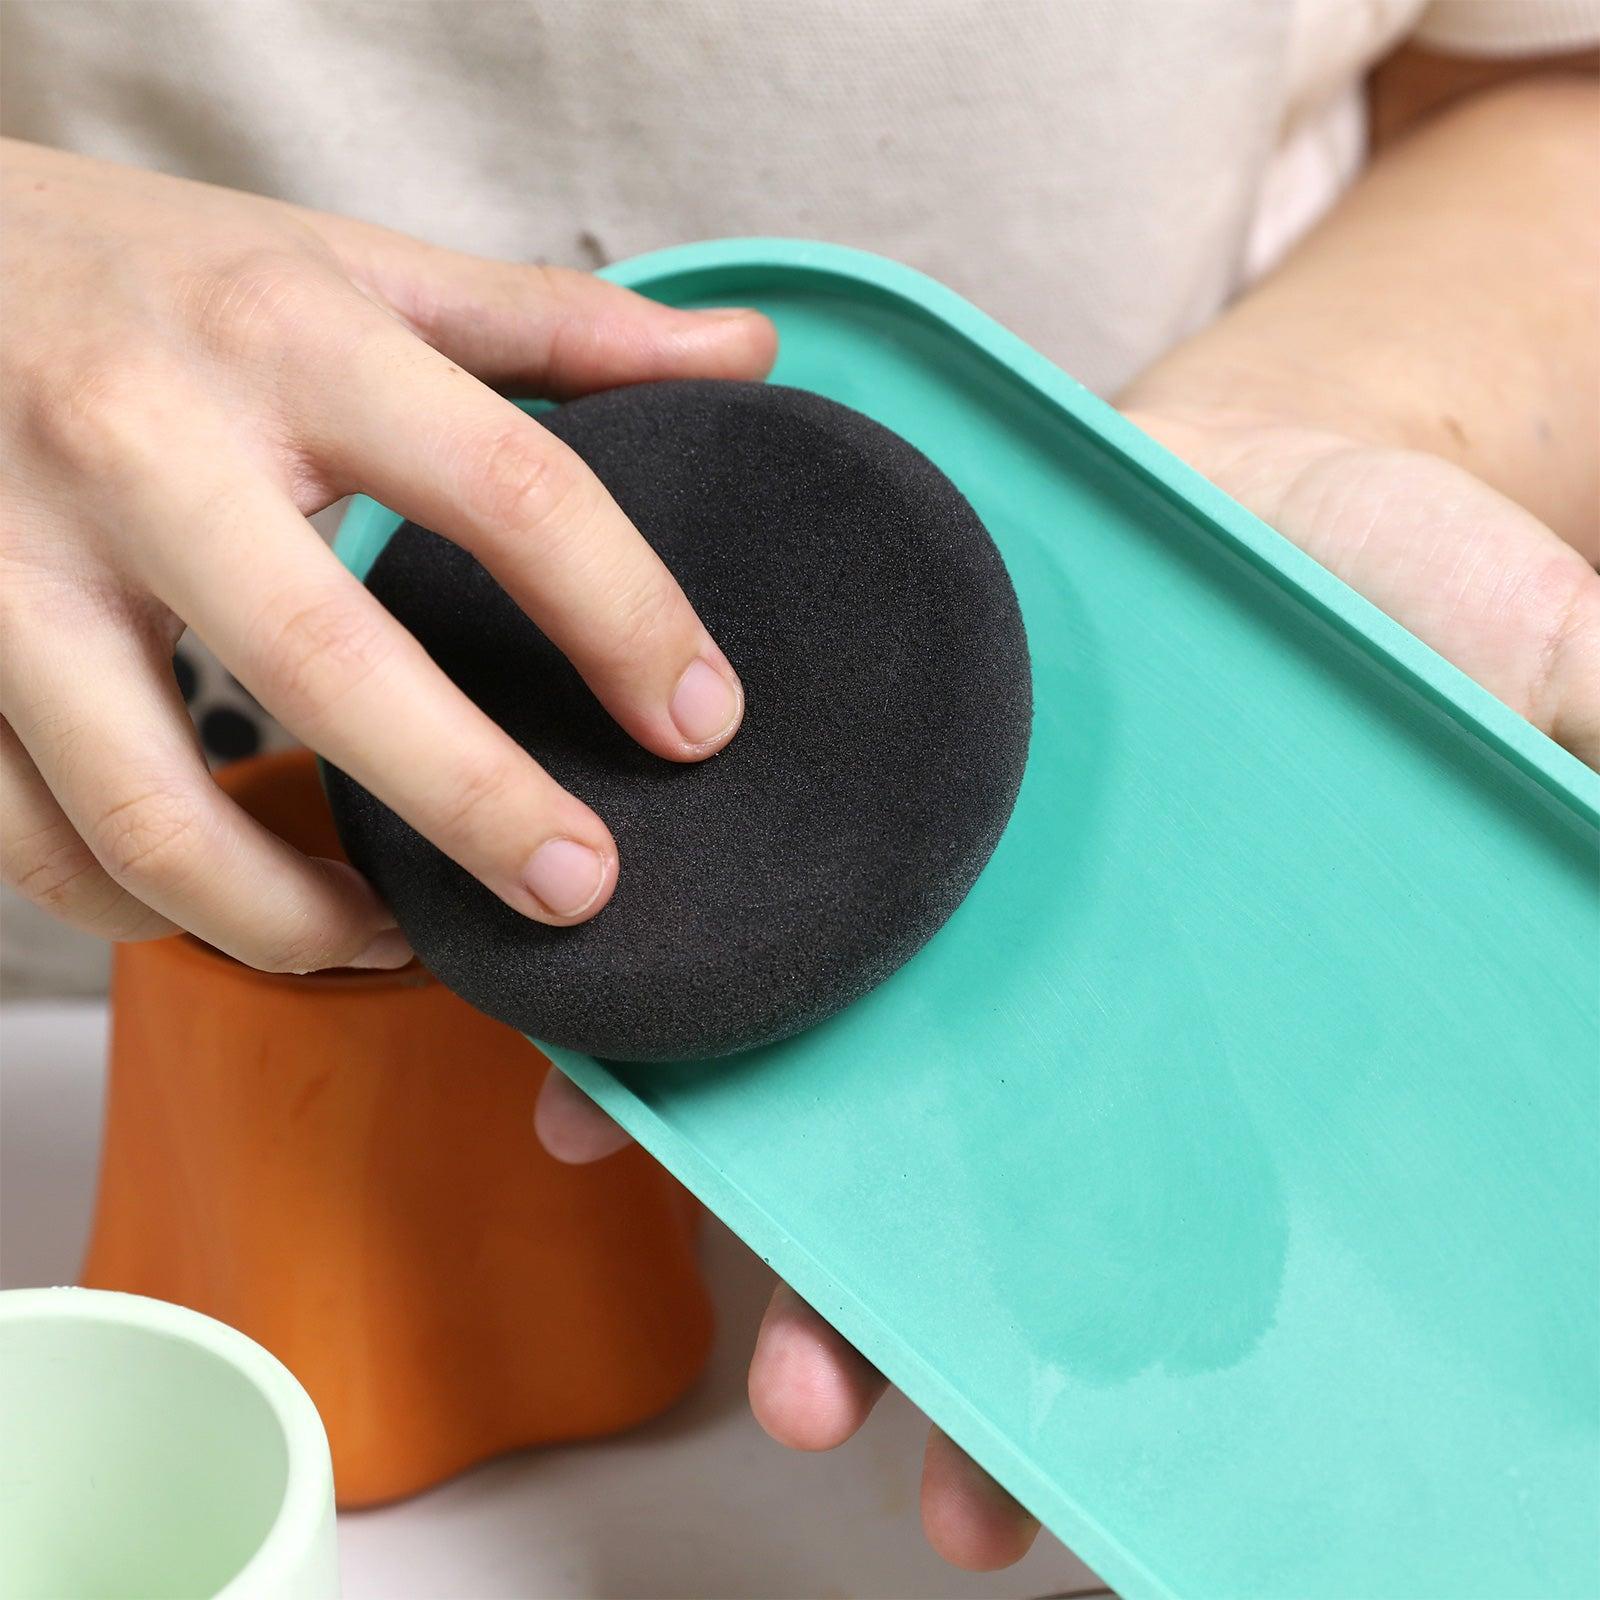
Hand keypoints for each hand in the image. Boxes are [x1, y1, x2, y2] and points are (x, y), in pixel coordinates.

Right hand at [0, 139, 774, 970]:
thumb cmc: (153, 271)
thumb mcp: (352, 265)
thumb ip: (554, 322)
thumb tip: (742, 353)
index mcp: (286, 338)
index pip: (508, 489)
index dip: (628, 621)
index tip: (700, 724)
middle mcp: (142, 447)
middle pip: (332, 670)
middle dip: (477, 807)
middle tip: (582, 890)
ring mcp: (11, 566)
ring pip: (156, 814)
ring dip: (302, 918)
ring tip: (412, 937)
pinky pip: (43, 847)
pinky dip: (158, 917)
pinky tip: (258, 913)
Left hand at [533, 404, 1598, 1571]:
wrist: (1243, 465)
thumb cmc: (1387, 587)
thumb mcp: (1524, 661)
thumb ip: (1563, 762)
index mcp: (1181, 1030)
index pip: (1120, 1250)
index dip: (1057, 1388)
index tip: (1018, 1511)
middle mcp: (1037, 1004)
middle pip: (941, 1213)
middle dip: (882, 1339)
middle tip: (835, 1420)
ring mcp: (931, 920)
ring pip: (819, 1112)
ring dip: (758, 1231)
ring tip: (742, 1334)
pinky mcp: (844, 823)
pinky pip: (735, 948)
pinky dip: (658, 1039)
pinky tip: (596, 1107)